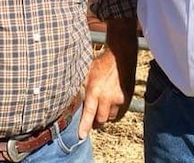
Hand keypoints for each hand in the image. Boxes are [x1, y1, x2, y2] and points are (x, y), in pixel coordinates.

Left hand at [77, 17, 137, 138]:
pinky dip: (113, 114)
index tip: (81, 136)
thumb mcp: (85, 73)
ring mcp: (119, 99)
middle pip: (100, 120)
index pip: (89, 113)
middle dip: (95, 123)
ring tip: (100, 109)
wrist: (121, 57)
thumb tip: (66, 98)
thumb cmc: (100, 64)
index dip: (85, 126)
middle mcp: (107, 97)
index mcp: (95, 90)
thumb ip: (78, 87)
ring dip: (104, 117)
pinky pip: (119, 114)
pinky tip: (109, 107)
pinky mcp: (127, 99)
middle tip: (91, 121)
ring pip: (110, 118)